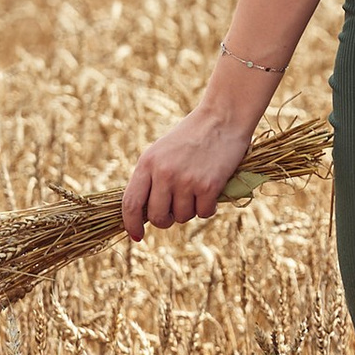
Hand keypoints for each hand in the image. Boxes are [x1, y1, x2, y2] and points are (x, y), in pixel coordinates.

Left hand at [123, 105, 258, 239]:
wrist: (223, 117)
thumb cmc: (192, 136)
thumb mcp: (161, 152)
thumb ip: (150, 179)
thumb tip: (142, 214)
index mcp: (147, 163)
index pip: (131, 204)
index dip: (131, 224)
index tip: (137, 236)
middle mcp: (164, 173)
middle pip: (157, 217)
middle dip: (166, 220)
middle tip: (175, 211)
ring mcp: (186, 180)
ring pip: (182, 217)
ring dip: (190, 210)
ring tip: (197, 190)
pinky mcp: (208, 185)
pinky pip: (204, 213)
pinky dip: (209, 208)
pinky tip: (212, 192)